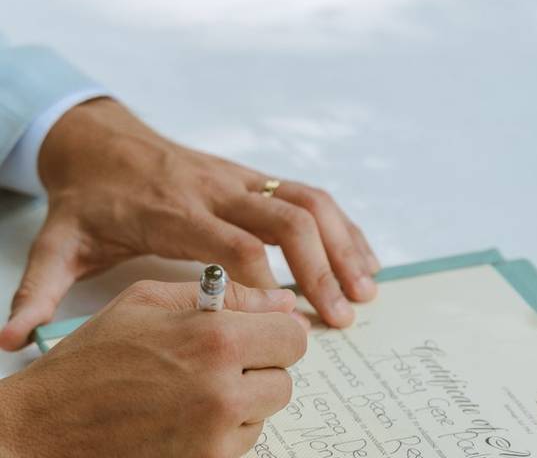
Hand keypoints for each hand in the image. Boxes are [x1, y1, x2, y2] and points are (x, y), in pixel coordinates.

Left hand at [0, 98, 378, 350]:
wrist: (105, 143)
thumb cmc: (90, 198)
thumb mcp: (58, 240)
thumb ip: (39, 288)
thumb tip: (9, 338)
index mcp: (175, 210)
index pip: (234, 244)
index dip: (265, 282)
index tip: (283, 321)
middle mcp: (218, 190)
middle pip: (287, 220)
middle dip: (321, 267)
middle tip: (341, 316)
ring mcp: (243, 179)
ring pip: (310, 202)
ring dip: (345, 244)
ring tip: (367, 289)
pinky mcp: (257, 178)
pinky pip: (312, 195)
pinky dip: (344, 226)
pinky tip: (364, 256)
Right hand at [0, 280, 306, 457]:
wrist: (41, 428)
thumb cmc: (90, 362)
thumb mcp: (149, 301)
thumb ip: (227, 294)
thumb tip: (281, 301)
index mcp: (217, 339)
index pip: (293, 335)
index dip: (275, 331)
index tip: (256, 333)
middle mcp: (224, 390)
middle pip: (284, 378)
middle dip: (259, 367)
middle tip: (217, 362)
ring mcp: (215, 437)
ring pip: (264, 412)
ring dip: (241, 401)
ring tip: (191, 389)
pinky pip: (240, 444)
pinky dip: (222, 432)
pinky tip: (183, 417)